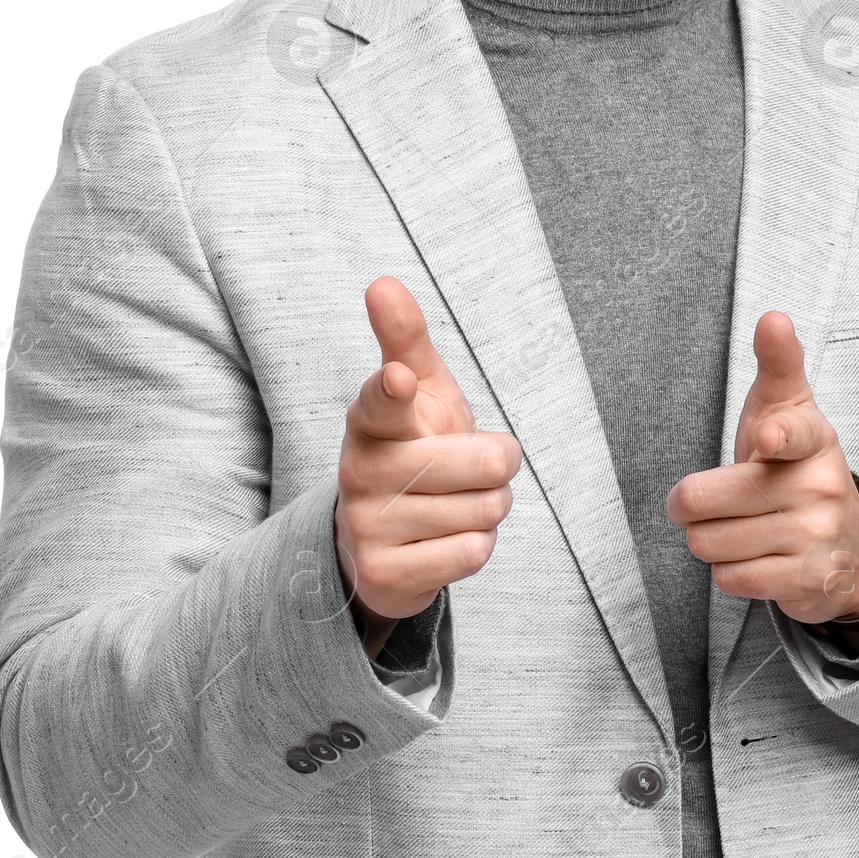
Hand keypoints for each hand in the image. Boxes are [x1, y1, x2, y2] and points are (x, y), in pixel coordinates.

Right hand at [335, 277, 521, 654]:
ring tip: (455, 505)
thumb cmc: (414, 448)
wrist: (386, 540)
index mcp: (370, 421)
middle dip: (498, 466)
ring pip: (483, 511)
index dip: (395, 391)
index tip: (401, 381)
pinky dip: (475, 546)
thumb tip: (382, 283)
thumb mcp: (418, 392)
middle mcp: (360, 472)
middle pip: (479, 465)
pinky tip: (445, 541)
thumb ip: (404, 340)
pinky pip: (471, 552)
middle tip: (477, 467)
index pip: (381, 402)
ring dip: (487, 509)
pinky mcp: (384, 574)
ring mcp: (367, 526)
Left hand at [666, 310, 858, 626]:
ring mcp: (816, 535)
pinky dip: (730, 571)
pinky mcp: (807, 580)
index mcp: (813, 438)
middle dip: (692, 506)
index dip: (776, 434)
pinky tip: (756, 557)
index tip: (767, 438)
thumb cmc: (794, 466)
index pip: (793, 432)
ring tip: (741, 529)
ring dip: (711, 541)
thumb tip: (773, 317)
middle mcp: (819, 485)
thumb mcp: (789, 410)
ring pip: (710, 543)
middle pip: (705, 500)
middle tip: (713, 501)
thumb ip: (779, 364)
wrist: (849, 543)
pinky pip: (730, 578)